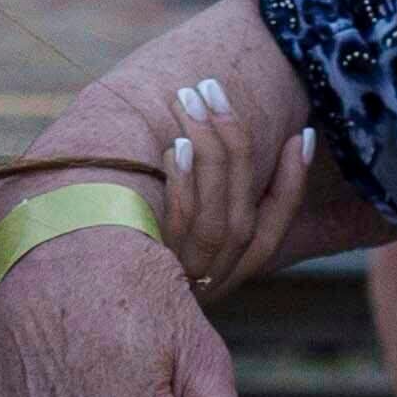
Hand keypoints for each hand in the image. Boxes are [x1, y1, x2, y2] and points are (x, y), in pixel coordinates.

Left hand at [140, 69, 305, 295]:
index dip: (294, 181)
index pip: (278, 224)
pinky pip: (179, 224)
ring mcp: (186, 275)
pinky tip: (174, 147)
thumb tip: (266, 140)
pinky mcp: (156, 268)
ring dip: (208, 151)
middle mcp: (217, 274)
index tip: (301, 133)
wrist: (95, 309)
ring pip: (216, 214)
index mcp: (236, 266)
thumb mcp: (190, 229)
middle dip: (235, 143)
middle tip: (214, 88)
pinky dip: (182, 183)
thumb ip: (222, 194)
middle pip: (244, 212)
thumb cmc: (146, 248)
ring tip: (191, 102)